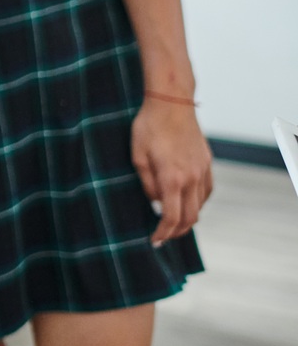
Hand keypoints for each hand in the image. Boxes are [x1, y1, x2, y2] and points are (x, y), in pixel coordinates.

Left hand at [132, 97, 213, 244]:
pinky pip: (206, 192)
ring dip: (188, 218)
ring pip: (200, 206)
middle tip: (163, 237)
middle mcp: (192, 178)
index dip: (163, 233)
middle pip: (190, 218)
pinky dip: (197, 203)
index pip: (171, 217)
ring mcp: (202, 171)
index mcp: (172, 178)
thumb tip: (155, 203)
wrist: (172, 104)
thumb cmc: (149, 127)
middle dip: (176, 232)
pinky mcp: (207, 163)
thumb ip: (147, 183)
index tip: (154, 241)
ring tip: (172, 221)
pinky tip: (185, 201)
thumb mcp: (137, 156)